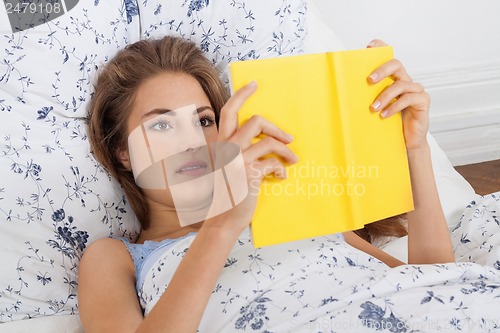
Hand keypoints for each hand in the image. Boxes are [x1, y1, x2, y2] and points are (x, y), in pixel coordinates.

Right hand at [205, 81, 297, 231]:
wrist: (222, 219)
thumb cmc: (228, 192)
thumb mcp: (228, 167)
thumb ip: (239, 151)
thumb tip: (265, 142)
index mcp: (220, 143)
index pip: (228, 111)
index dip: (241, 95)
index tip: (254, 84)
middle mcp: (227, 148)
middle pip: (256, 121)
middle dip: (277, 128)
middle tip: (288, 138)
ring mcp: (237, 160)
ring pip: (269, 142)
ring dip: (285, 151)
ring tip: (293, 160)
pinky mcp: (248, 173)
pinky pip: (273, 163)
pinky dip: (281, 169)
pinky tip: (280, 177)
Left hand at [367, 39, 430, 150]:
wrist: (405, 141)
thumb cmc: (389, 123)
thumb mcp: (376, 108)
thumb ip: (367, 97)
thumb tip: (343, 93)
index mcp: (393, 79)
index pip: (388, 58)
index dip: (381, 49)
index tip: (368, 47)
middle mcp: (405, 80)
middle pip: (396, 65)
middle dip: (382, 70)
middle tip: (369, 80)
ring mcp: (415, 90)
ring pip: (401, 84)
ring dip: (385, 95)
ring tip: (374, 108)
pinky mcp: (422, 101)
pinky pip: (409, 98)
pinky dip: (395, 106)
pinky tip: (384, 115)